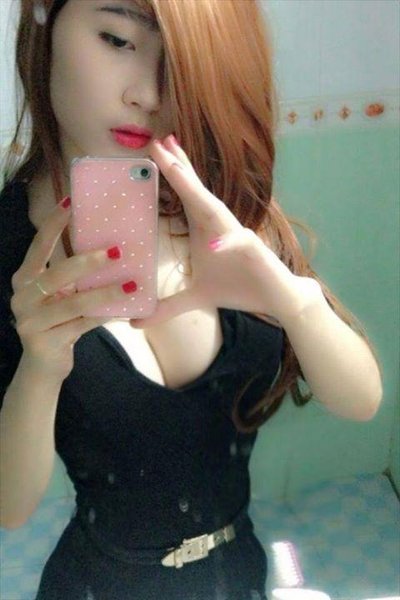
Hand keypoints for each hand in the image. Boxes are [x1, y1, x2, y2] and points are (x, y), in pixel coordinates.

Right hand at [10, 200, 136, 380]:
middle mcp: (23, 297)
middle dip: (88, 262)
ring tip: (131, 285)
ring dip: (105, 292)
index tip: (71, 202)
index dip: (55, 224)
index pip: (39, 246)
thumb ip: (71, 276)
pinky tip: (124, 310)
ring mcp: (31, 321)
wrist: (43, 365)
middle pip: (57, 274)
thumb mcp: (58, 294)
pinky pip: (83, 325)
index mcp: (24, 279)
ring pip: (74, 302)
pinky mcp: (46, 342)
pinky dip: (105, 316)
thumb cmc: (56, 321)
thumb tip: (109, 247)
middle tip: (116, 251)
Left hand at [130, 135, 321, 328]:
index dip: (173, 174)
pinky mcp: (254, 253)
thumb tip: (136, 323)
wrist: (276, 299)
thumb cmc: (239, 288)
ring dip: (196, 190)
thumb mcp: (196, 298)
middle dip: (179, 167)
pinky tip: (214, 244)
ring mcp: (237, 236)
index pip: (188, 197)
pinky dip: (228, 243)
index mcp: (206, 230)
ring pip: (215, 210)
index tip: (155, 150)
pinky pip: (240, 244)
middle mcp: (220, 226)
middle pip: (197, 193)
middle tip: (159, 140)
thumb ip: (167, 307)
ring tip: (177, 169)